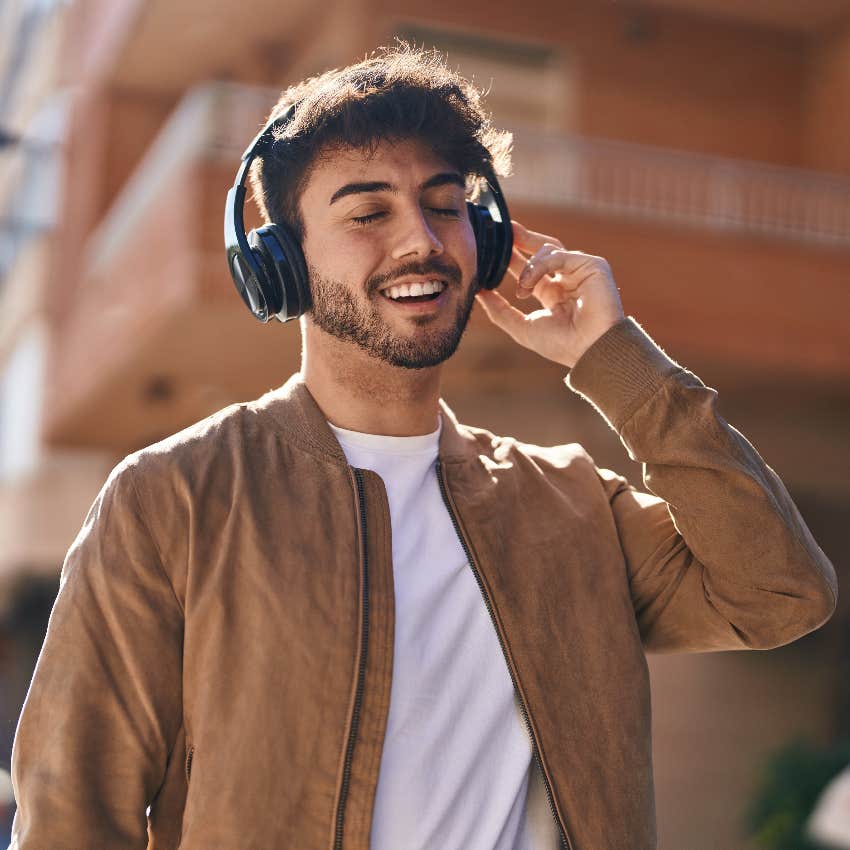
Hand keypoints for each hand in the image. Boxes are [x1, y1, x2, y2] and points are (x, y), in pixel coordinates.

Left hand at [475, 221, 624, 368]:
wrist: (589, 349)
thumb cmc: (560, 344)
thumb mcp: (521, 327)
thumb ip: (499, 311)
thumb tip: (477, 292)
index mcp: (554, 295)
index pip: (531, 270)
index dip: (513, 257)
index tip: (493, 247)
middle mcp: (567, 281)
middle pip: (542, 251)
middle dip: (521, 240)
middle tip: (501, 231)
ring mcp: (581, 272)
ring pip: (549, 249)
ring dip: (528, 265)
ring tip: (521, 286)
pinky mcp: (592, 266)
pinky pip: (559, 255)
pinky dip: (540, 266)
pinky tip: (528, 283)